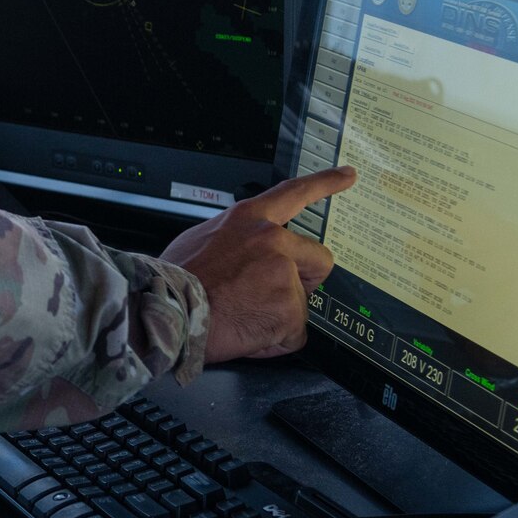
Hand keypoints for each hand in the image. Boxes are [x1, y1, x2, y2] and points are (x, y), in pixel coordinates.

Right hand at [163, 166, 355, 363]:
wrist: (168, 311)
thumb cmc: (177, 279)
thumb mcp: (202, 238)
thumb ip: (236, 240)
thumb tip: (243, 254)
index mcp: (249, 218)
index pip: (295, 193)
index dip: (326, 183)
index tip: (348, 176)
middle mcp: (273, 240)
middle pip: (318, 260)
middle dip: (305, 281)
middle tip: (274, 296)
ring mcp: (284, 274)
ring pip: (300, 303)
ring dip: (278, 316)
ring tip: (242, 316)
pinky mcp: (290, 309)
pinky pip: (292, 334)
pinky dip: (273, 341)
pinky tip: (246, 333)